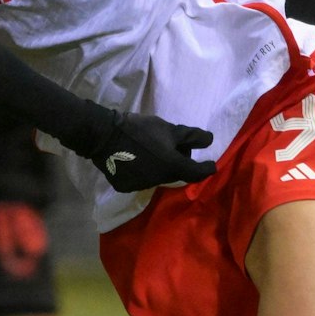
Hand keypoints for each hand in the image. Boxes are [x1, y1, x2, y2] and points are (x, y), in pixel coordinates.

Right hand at [85, 111, 216, 192]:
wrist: (104, 135)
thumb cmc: (139, 129)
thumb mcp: (168, 129)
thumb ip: (191, 136)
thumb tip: (210, 141)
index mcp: (172, 166)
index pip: (196, 173)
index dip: (206, 168)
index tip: (211, 164)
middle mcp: (159, 181)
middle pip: (176, 174)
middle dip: (179, 162)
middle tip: (174, 146)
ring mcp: (140, 186)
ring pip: (158, 177)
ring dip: (160, 167)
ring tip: (152, 151)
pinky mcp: (125, 187)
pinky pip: (140, 180)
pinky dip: (143, 171)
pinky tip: (136, 159)